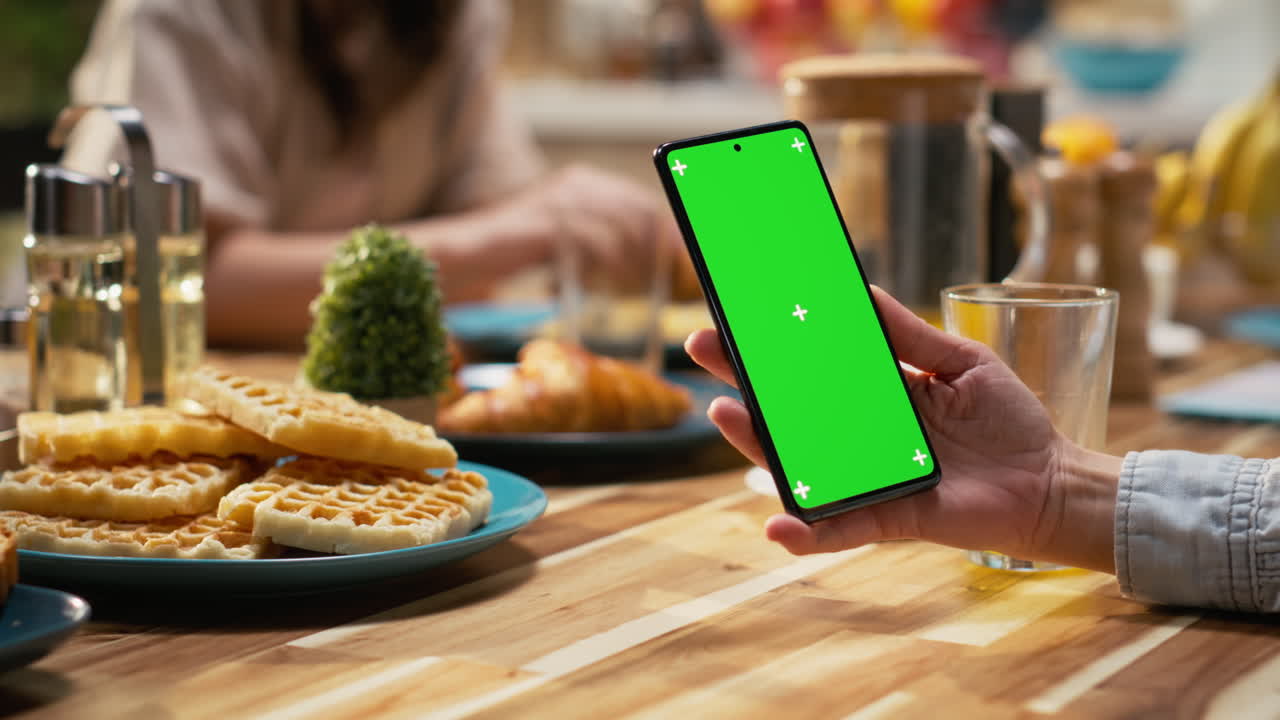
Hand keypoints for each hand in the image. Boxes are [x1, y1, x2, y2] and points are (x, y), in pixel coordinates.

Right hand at [515, 165, 683, 292]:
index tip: (679, 253)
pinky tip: (617, 281)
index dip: (663, 227)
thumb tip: (642, 261)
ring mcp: (562, 200)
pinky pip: (596, 242)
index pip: (639, 199)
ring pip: (622, 225)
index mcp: (584, 182)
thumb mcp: (565, 236)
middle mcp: (576, 184)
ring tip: (640, 283)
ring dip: (637, 257)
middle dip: (656, 244)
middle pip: (637, 209)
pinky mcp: (549, 223)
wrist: (469, 250)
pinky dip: (613, 264)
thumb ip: (598, 239)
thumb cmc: (518, 249)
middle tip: (663, 274)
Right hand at [685, 286, 1119, 571]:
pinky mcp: (887, 519)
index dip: (772, 345)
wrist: (1053, 483)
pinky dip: (807, 531)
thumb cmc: (1010, 423)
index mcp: (875, 396)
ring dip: (756, 445)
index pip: (810, 368)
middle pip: (786, 413)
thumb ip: (910, 336)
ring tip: (724, 414)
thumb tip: (862, 293)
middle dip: (741, 382)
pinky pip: (837, 528)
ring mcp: (866, 479)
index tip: (735, 313)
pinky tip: (776, 524)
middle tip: (703, 348)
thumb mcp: (961, 363)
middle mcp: (859, 437)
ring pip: (796, 466)